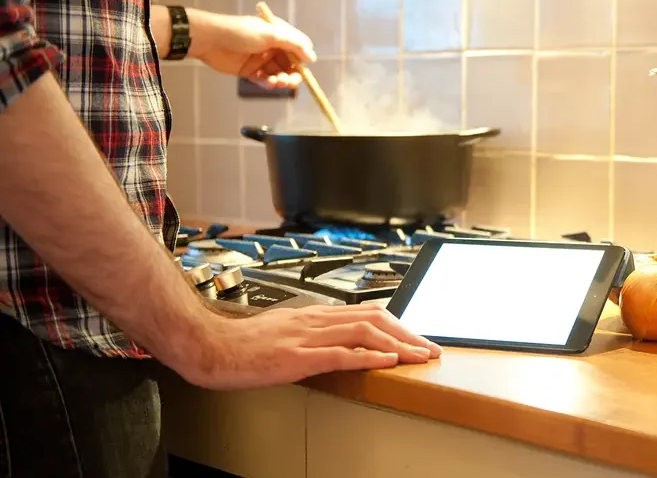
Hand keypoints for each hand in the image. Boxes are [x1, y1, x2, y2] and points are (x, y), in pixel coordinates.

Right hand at [180, 302, 442, 390]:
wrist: (208, 346)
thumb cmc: (241, 345)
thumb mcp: (283, 333)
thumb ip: (310, 335)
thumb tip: (335, 343)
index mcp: (313, 315)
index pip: (366, 313)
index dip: (397, 324)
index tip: (416, 338)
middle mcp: (315, 321)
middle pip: (373, 319)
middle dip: (407, 333)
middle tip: (430, 349)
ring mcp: (306, 337)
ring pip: (363, 332)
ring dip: (397, 344)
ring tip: (419, 356)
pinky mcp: (295, 357)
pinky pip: (338, 354)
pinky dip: (367, 356)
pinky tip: (386, 361)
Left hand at [187, 8, 316, 88]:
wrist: (210, 40)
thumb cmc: (240, 32)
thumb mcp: (271, 34)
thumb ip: (294, 44)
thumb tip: (312, 58)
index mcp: (278, 34)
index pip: (298, 47)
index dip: (303, 59)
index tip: (304, 69)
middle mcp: (272, 47)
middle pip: (290, 64)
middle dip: (293, 73)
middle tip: (291, 81)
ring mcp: (261, 59)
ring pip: (278, 73)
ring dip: (281, 80)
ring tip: (277, 82)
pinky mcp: (250, 71)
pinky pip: (265, 80)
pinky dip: (269, 83)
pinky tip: (268, 83)